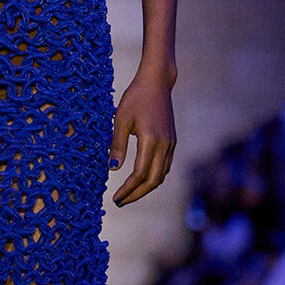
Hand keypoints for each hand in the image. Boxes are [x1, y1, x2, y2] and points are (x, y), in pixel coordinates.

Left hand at [109, 72, 175, 204]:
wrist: (157, 83)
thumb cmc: (136, 98)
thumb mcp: (121, 119)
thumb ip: (117, 145)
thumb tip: (112, 169)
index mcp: (151, 140)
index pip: (139, 174)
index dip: (127, 189)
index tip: (115, 198)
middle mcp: (164, 145)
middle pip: (153, 180)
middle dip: (136, 194)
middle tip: (120, 201)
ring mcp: (170, 145)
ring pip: (161, 176)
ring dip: (145, 188)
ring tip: (128, 194)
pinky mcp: (172, 142)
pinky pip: (164, 167)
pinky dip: (153, 178)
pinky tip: (141, 180)